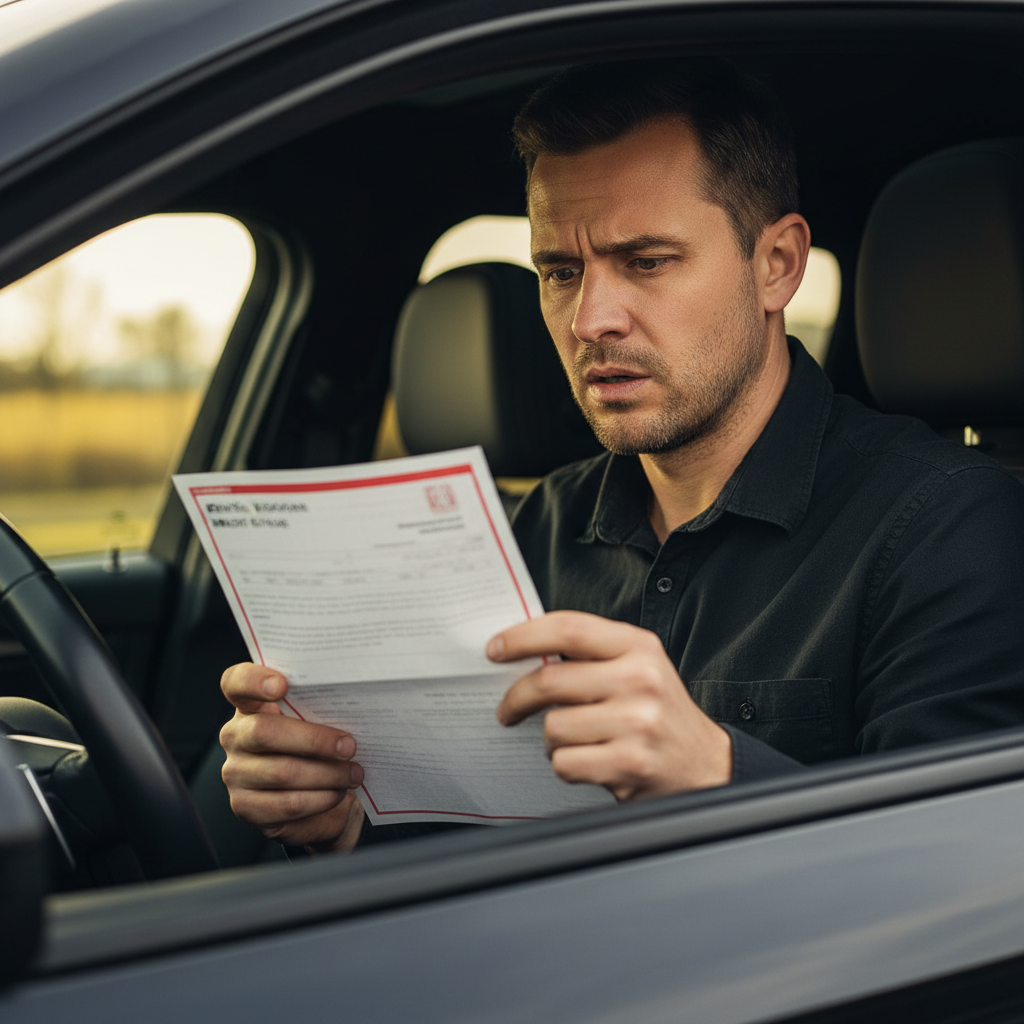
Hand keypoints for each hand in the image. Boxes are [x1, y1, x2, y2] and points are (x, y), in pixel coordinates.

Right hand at [220, 663, 364, 852]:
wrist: (316, 799)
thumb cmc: (318, 749)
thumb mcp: (317, 722)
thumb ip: (319, 708)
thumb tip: (353, 701)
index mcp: (250, 705)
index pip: (236, 683)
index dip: (253, 681)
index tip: (282, 685)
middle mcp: (236, 736)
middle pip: (264, 731)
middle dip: (314, 739)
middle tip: (349, 746)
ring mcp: (236, 772)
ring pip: (282, 772)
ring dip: (327, 774)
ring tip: (354, 774)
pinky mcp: (246, 807)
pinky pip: (288, 803)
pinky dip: (321, 799)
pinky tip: (338, 793)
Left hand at [489, 611, 731, 800]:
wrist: (706, 766)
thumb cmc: (658, 712)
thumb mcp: (637, 667)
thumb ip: (590, 654)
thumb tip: (521, 650)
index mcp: (638, 646)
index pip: (568, 628)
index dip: (523, 637)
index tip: (495, 649)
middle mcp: (640, 679)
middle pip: (549, 681)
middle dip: (516, 698)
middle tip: (507, 710)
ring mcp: (637, 722)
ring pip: (553, 727)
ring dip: (552, 740)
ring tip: (576, 740)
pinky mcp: (630, 763)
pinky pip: (565, 762)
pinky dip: (566, 765)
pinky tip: (590, 762)